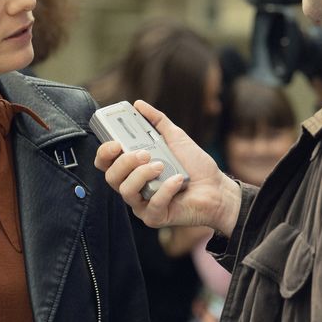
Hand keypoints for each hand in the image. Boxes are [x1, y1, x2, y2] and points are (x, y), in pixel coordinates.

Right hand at [94, 100, 240, 237]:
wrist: (217, 188)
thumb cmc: (195, 166)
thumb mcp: (175, 137)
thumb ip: (157, 121)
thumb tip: (139, 104)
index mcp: (132, 169)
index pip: (105, 163)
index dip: (104, 153)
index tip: (115, 143)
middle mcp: (133, 186)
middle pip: (111, 177)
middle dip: (124, 163)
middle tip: (145, 153)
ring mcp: (142, 204)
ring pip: (126, 191)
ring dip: (142, 175)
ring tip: (162, 166)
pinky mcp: (154, 217)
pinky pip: (151, 205)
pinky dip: (165, 189)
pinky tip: (178, 180)